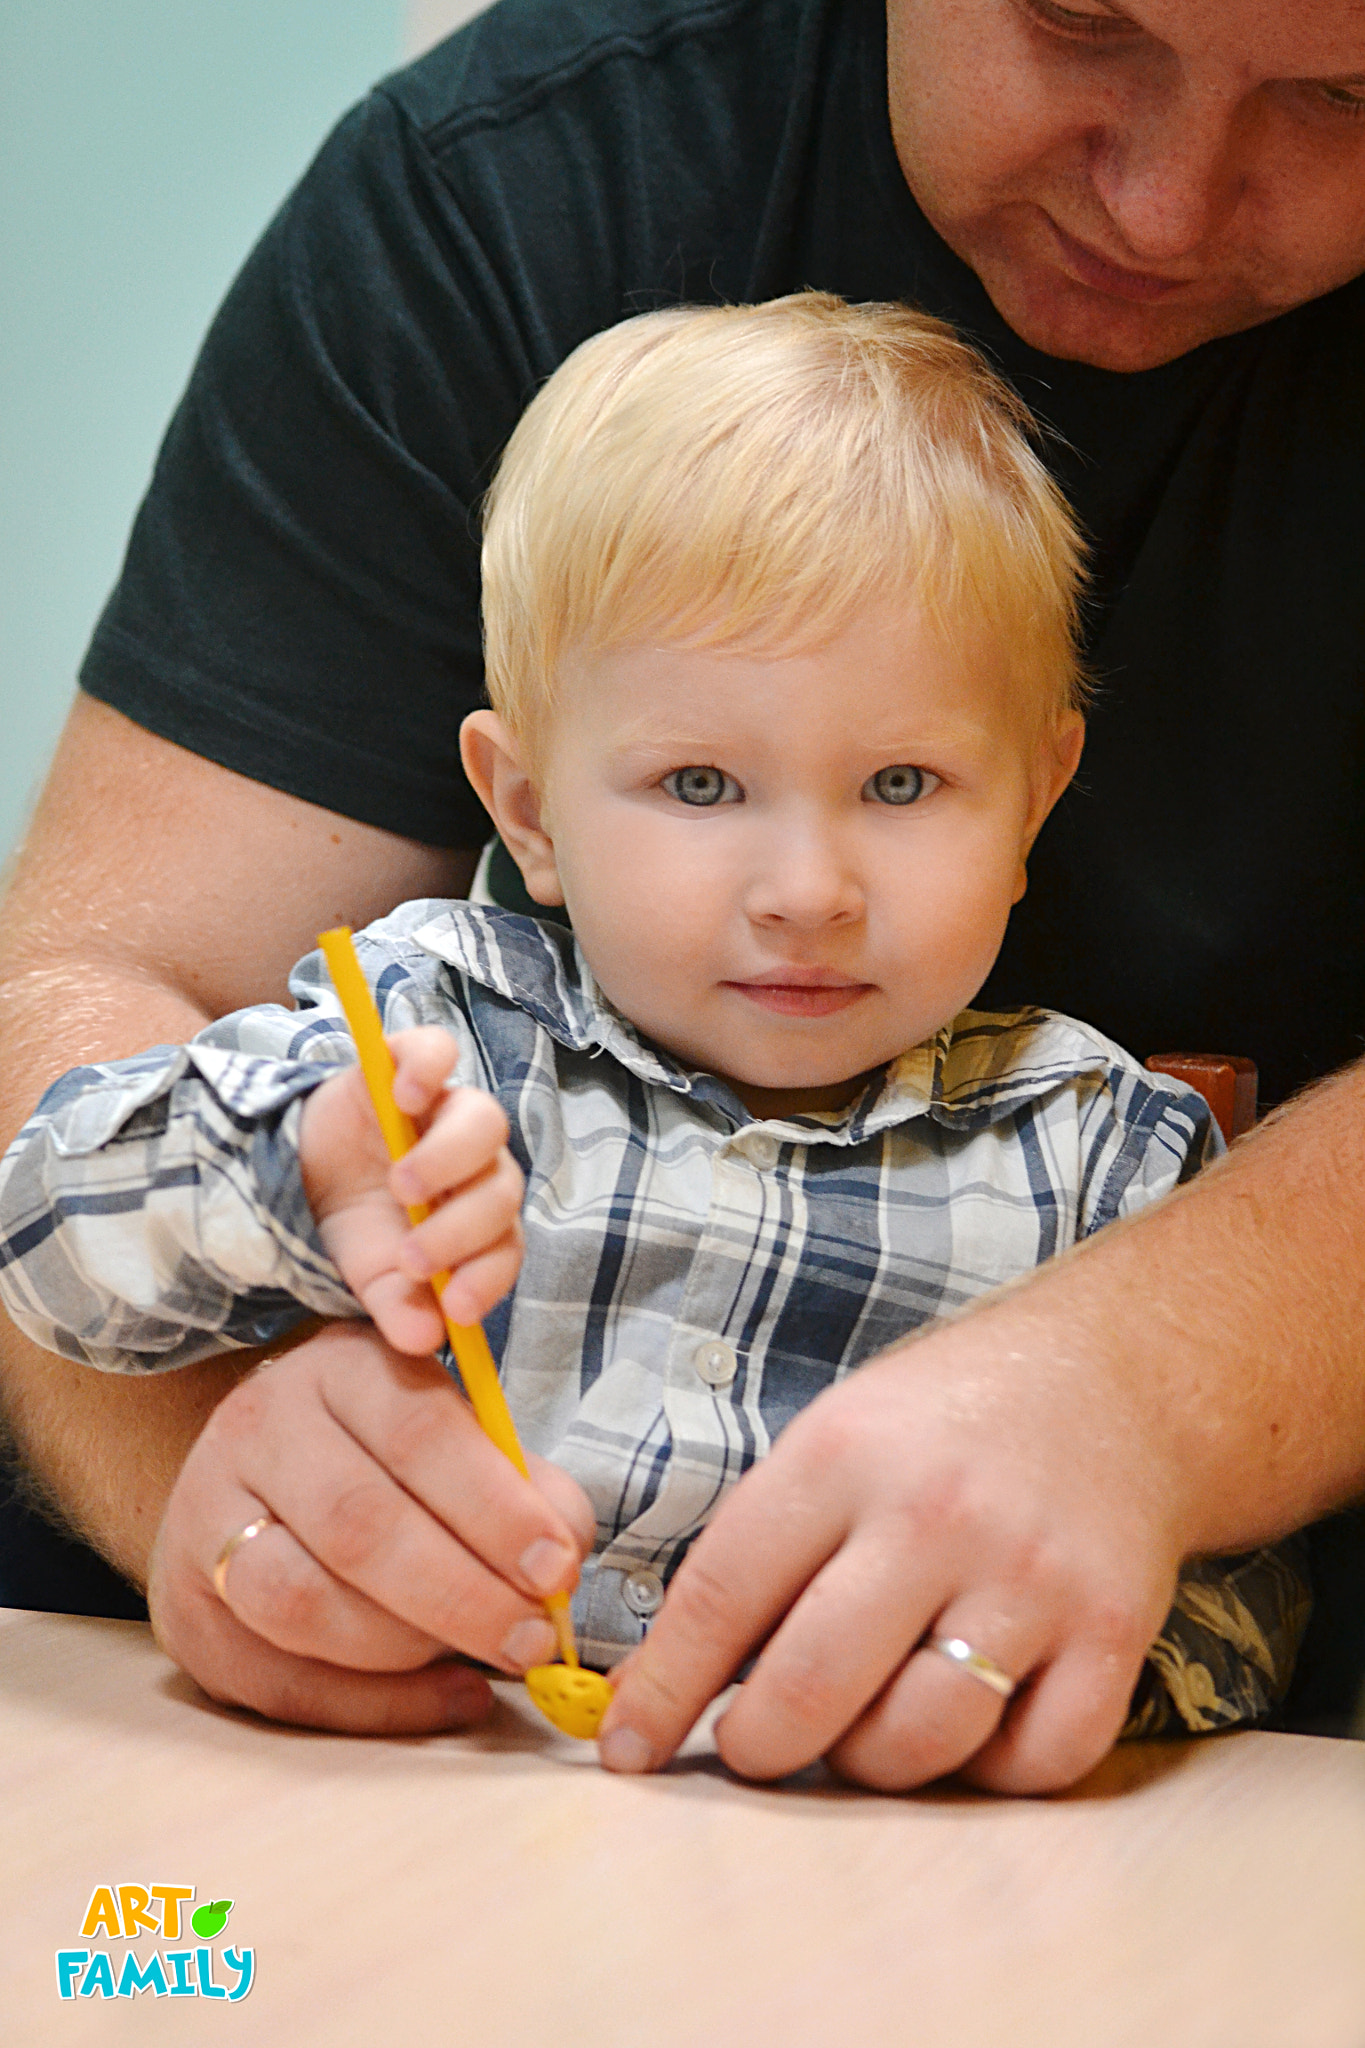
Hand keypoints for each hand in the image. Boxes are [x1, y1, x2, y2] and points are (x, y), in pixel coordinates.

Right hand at [148, 1321, 595, 1733]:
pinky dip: (377, 1705)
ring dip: (411, 1648)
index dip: (494, 1508)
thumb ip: (522, 1484)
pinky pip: (281, 1682)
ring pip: (302, 1603)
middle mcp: (258, 1431)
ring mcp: (206, 1520)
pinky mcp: (187, 1615)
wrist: (260, 1474)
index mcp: (337, 1368)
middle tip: (533, 1638)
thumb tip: (563, 1557)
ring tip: (485, 1657)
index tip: (558, 1567)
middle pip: (357, 1523)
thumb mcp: (459, 1433)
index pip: (416, 1430)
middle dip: (461, 1593)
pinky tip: (448, 1697)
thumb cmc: (390, 1455)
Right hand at [300, 1028, 523, 1352]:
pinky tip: (405, 1097)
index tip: (455, 1307)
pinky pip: (437, 1051)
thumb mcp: (369, 1277)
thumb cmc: (355, 1227)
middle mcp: (476, 1163)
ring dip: (450, 1159)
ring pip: (484, 1122)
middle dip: (462, 1229)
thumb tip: (425, 1340)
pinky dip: (428, 1067)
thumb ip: (399, 1308)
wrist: (300, 1175)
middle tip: (413, 1257)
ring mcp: (445, 1110)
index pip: (507, 1245)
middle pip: (502, 1186)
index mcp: (478, 1219)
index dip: (488, 1277)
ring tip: (403, 1186)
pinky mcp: (408, 1065)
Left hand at [598, 1306, 1187, 1792]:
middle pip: (811, 1689)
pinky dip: (989, 1769)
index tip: (628, 1746)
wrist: (1115, 1378)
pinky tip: (970, 1718)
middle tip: (755, 1740)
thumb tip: (665, 1685)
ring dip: (869, 1760)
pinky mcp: (1115, 1631)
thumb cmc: (945, 1421)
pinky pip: (1032, 1762)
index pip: (723, 1596)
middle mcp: (937, 1515)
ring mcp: (1032, 1577)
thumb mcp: (833, 1437)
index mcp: (845, 1455)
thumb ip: (759, 1549)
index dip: (664, 1688)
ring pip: (917, 1742)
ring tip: (865, 1718)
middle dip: (758, 1745)